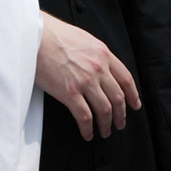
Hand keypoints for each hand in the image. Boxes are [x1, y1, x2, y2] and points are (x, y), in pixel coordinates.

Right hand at [35, 13, 141, 139]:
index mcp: (104, 55)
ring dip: (107, 124)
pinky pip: (85, 116)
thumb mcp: (86, 40)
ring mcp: (85, 82)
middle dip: (121, 115)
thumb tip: (103, 68)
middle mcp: (99, 69)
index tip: (135, 105)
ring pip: (104, 109)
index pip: (126, 79)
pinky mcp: (69, 93)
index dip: (133, 96)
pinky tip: (87, 134)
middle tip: (120, 123)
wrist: (36, 37)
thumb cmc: (56, 36)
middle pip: (118, 98)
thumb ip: (97, 55)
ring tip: (105, 131)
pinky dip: (88, 128)